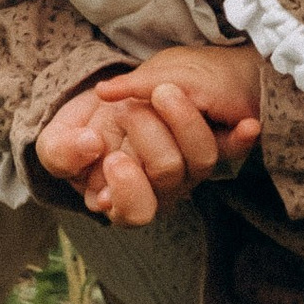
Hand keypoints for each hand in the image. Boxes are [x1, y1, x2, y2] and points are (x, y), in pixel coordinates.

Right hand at [34, 42, 261, 226]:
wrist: (100, 110)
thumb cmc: (77, 137)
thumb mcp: (55, 144)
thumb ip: (63, 152)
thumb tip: (92, 146)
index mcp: (121, 202)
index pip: (135, 211)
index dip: (128, 189)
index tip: (113, 158)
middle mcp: (160, 193)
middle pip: (168, 174)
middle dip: (148, 137)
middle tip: (127, 110)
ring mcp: (187, 172)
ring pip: (201, 158)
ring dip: (184, 122)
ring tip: (164, 92)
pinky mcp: (209, 146)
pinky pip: (231, 148)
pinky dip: (240, 138)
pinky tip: (248, 126)